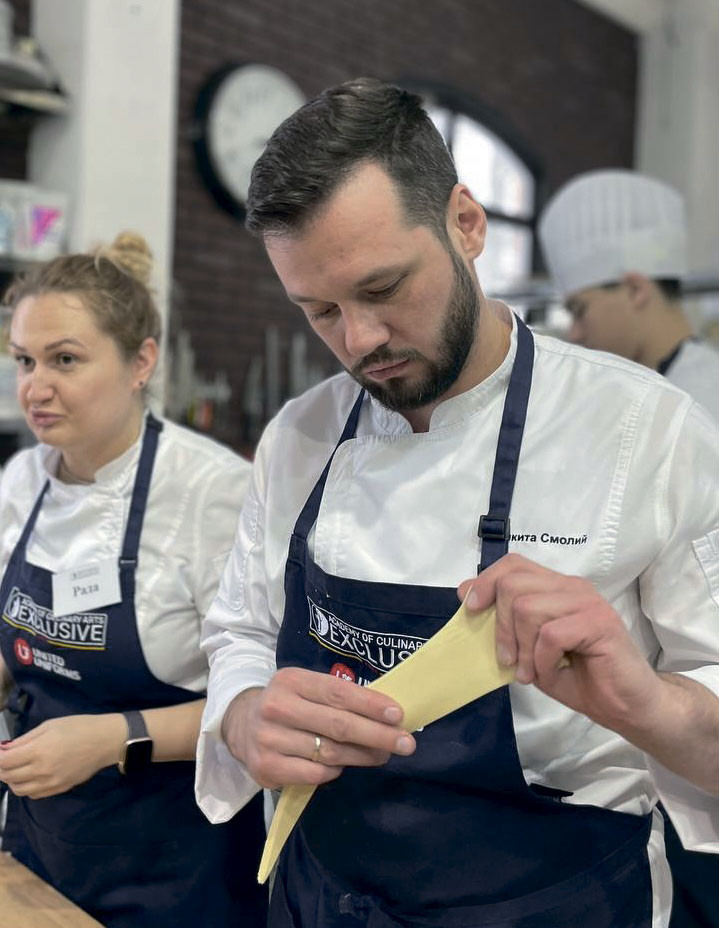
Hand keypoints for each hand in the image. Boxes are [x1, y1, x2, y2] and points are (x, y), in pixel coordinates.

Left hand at [0, 713, 124, 798]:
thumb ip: (25, 739)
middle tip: (5, 758)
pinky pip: (32, 795)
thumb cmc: (79, 727)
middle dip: (1, 767)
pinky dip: (25, 787)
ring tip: (16, 768)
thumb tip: (5, 749)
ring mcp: (50, 783)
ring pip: (18, 789)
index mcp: (39, 751)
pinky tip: (31, 776)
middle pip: (7, 776)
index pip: (4, 761)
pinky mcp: (58, 790)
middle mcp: (41, 771)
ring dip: (11, 779)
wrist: (105, 741)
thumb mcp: (50, 725)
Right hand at [222, 667, 415, 789]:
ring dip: (363, 756)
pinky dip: (336, 770)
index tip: (399, 715)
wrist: (240, 724)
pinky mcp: (266, 768)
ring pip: (331, 753)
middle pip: (339, 725)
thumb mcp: (305, 688)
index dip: (371, 705)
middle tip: (406, 743)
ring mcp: (269, 740)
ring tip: (383, 755)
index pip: (338, 692)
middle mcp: (277, 707)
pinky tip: (344, 765)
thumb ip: (338, 696)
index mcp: (290, 680)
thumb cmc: (288, 704)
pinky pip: (316, 774)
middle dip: (378, 735)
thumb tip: (387, 714)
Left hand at [458, 553, 661, 731]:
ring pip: (527, 609)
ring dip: (522, 649)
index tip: (470, 607)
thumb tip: (469, 600)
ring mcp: (588, 602)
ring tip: (532, 672)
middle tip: (508, 660)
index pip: (514, 565)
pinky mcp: (600, 623)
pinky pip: (550, 635)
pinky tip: (554, 673)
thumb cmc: (580, 678)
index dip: (486, 581)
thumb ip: (508, 624)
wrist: (627, 706)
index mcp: (557, 588)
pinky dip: (542, 661)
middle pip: (513, 585)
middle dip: (501, 627)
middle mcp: (572, 587)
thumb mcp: (533, 650)